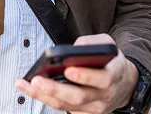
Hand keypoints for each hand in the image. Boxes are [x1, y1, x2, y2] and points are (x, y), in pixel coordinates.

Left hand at [16, 34, 137, 113]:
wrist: (124, 84)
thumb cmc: (111, 62)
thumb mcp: (108, 45)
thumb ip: (92, 43)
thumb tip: (72, 48)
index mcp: (114, 75)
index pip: (102, 79)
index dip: (85, 77)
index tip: (68, 70)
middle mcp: (105, 95)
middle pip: (79, 97)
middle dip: (56, 89)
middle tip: (36, 80)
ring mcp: (96, 108)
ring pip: (68, 106)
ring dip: (45, 96)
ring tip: (26, 85)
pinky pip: (65, 110)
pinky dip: (48, 101)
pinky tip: (33, 91)